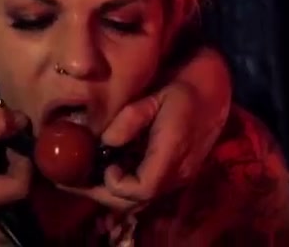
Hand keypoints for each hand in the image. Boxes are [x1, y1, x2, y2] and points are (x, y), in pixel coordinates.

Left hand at [64, 50, 230, 211]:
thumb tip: (105, 141)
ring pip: (141, 201)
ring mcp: (179, 177)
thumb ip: (130, 119)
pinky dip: (124, 188)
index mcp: (173, 153)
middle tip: (74, 180)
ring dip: (111, 194)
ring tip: (85, 177)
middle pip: (136, 201)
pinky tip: (108, 171)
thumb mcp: (155, 95)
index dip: (117, 184)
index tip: (102, 165)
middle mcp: (178, 173)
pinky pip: (147, 191)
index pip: (143, 188)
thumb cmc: (183, 87)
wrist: (214, 90)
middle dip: (102, 194)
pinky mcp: (176, 175)